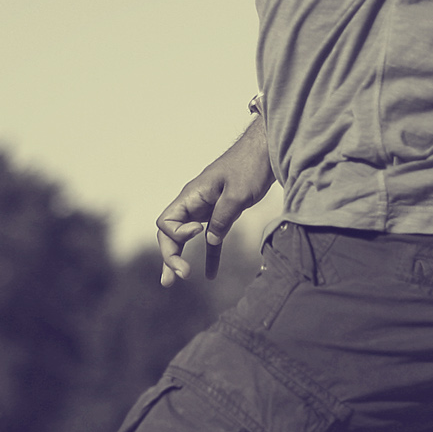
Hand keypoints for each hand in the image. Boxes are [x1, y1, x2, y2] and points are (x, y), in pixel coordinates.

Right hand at [156, 117, 273, 285]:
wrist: (266, 150)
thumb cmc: (250, 165)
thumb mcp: (237, 193)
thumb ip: (222, 218)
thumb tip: (210, 241)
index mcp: (191, 195)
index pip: (166, 222)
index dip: (177, 235)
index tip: (201, 231)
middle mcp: (193, 203)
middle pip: (169, 233)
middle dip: (169, 256)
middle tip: (179, 277)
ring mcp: (205, 209)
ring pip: (183, 238)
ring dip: (177, 259)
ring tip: (172, 281)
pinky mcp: (220, 214)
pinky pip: (209, 238)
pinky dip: (209, 256)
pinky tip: (210, 275)